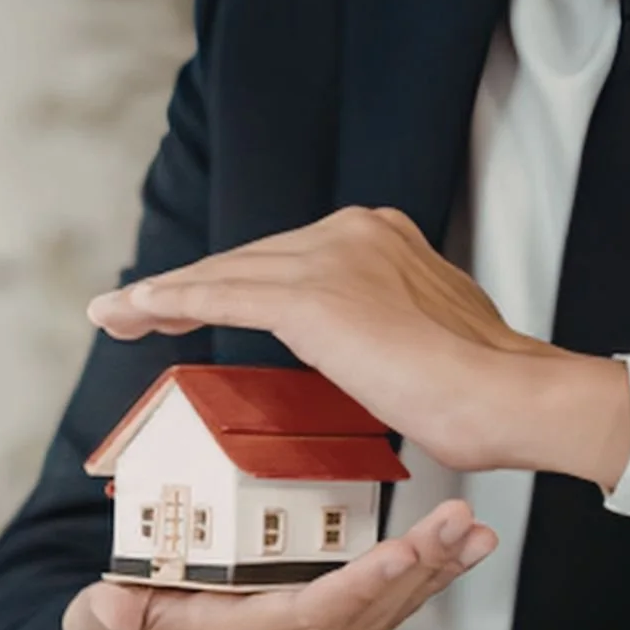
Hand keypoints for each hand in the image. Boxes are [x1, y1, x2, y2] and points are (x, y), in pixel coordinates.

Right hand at [63, 500, 496, 629]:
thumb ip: (102, 623)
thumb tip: (112, 605)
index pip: (306, 616)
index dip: (356, 586)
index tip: (398, 553)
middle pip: (364, 613)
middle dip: (417, 566)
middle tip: (457, 523)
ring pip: (383, 616)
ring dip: (434, 574)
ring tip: (472, 533)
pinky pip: (383, 617)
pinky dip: (423, 585)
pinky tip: (454, 556)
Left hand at [86, 207, 629, 488]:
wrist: (512, 397)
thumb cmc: (483, 390)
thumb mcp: (425, 335)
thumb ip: (380, 324)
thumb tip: (358, 346)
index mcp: (379, 236)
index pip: (282, 258)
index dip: (228, 282)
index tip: (190, 306)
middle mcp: (351, 231)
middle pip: (245, 260)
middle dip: (184, 290)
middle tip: (132, 314)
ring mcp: (331, 258)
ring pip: (224, 275)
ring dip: (162, 298)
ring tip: (117, 318)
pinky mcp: (311, 297)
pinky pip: (219, 297)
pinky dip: (168, 305)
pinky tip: (132, 315)